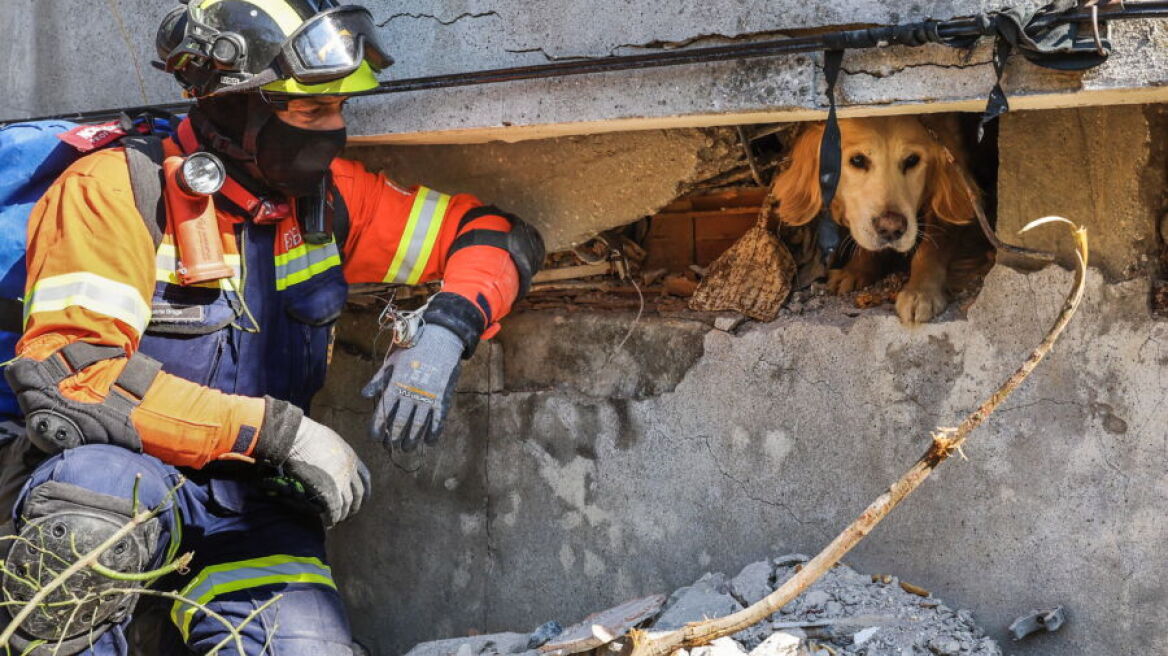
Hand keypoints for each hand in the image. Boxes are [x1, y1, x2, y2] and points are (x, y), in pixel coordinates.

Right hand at [278, 416, 370, 526]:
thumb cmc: (308, 435)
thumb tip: (331, 461)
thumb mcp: (330, 441)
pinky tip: (329, 522)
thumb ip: (335, 454)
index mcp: (352, 457)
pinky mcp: (328, 490)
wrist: (297, 437)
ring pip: (346, 504)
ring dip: (342, 514)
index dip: (364, 491)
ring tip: (337, 521)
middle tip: (349, 515)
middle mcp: (350, 470)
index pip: (365, 478)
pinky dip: (332, 517)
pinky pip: (334, 509)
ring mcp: (340, 481)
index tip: (363, 499)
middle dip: (354, 506)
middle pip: (357, 494)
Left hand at [361, 324, 463, 451]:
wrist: (439, 338)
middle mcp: (410, 393)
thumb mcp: (391, 362)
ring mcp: (427, 396)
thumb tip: (364, 395)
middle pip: (400, 422)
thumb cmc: (412, 349)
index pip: (383, 412)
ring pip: (418, 425)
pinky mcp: (442, 397)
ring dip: (412, 439)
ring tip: (407, 448)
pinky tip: (429, 442)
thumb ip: (378, 380)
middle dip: (394, 437)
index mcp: (395, 385)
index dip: (377, 427)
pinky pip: (438, 420)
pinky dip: (434, 433)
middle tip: (391, 447)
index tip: (375, 438)